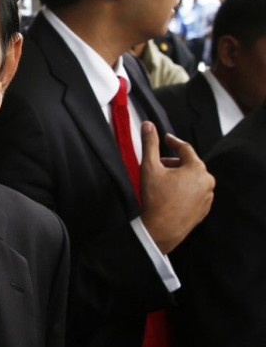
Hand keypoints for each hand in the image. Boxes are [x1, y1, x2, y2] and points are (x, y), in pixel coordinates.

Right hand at [139, 121, 214, 253]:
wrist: (161, 229)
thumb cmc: (156, 199)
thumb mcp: (149, 167)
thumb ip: (150, 143)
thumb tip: (148, 125)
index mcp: (196, 168)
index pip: (185, 148)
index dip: (173, 141)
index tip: (165, 139)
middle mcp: (206, 181)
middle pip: (189, 163)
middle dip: (173, 162)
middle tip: (158, 165)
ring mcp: (207, 196)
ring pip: (192, 178)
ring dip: (178, 175)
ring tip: (162, 181)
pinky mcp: (203, 209)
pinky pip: (194, 192)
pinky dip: (183, 189)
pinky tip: (169, 194)